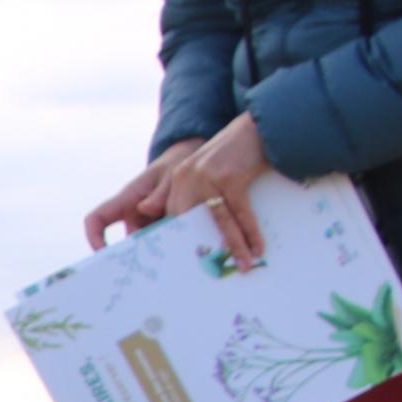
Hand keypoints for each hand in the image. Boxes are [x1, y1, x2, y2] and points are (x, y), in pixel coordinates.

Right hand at [83, 143, 198, 248]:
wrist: (189, 164)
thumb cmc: (175, 166)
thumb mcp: (171, 174)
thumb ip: (161, 192)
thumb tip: (145, 209)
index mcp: (126, 200)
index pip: (98, 219)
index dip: (94, 237)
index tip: (105, 254)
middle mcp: (133, 216)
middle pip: (129, 240)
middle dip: (143, 251)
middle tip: (163, 258)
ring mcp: (149, 225)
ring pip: (150, 244)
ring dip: (166, 247)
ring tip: (187, 243)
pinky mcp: (164, 230)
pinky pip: (166, 242)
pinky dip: (176, 244)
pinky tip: (192, 243)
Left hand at [154, 115, 273, 267]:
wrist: (257, 128)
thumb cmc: (231, 155)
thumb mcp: (202, 173)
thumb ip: (177, 192)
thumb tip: (143, 211)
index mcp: (177, 178)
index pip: (172, 215)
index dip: (177, 240)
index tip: (181, 265)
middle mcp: (187, 177)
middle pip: (190, 222)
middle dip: (203, 249)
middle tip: (213, 273)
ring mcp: (208, 177)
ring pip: (220, 222)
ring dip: (234, 247)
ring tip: (244, 266)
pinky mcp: (230, 178)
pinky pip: (241, 214)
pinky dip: (250, 233)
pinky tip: (258, 249)